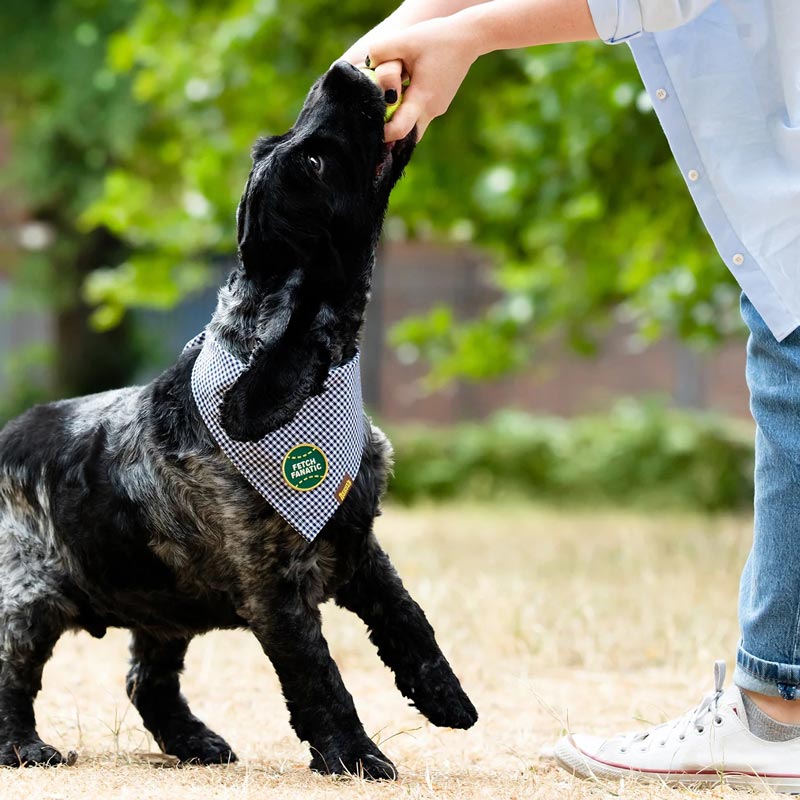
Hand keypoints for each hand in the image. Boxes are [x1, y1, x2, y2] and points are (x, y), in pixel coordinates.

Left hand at [366, 16, 479, 141]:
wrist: (469, 37)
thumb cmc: (437, 37)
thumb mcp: (405, 39)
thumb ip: (380, 51)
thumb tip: (365, 65)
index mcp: (422, 98)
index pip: (400, 130)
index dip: (384, 134)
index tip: (371, 128)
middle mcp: (432, 109)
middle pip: (407, 137)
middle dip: (392, 134)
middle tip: (376, 125)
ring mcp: (438, 108)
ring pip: (414, 126)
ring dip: (400, 121)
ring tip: (386, 107)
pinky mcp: (440, 103)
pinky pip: (420, 115)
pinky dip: (409, 111)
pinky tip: (401, 95)